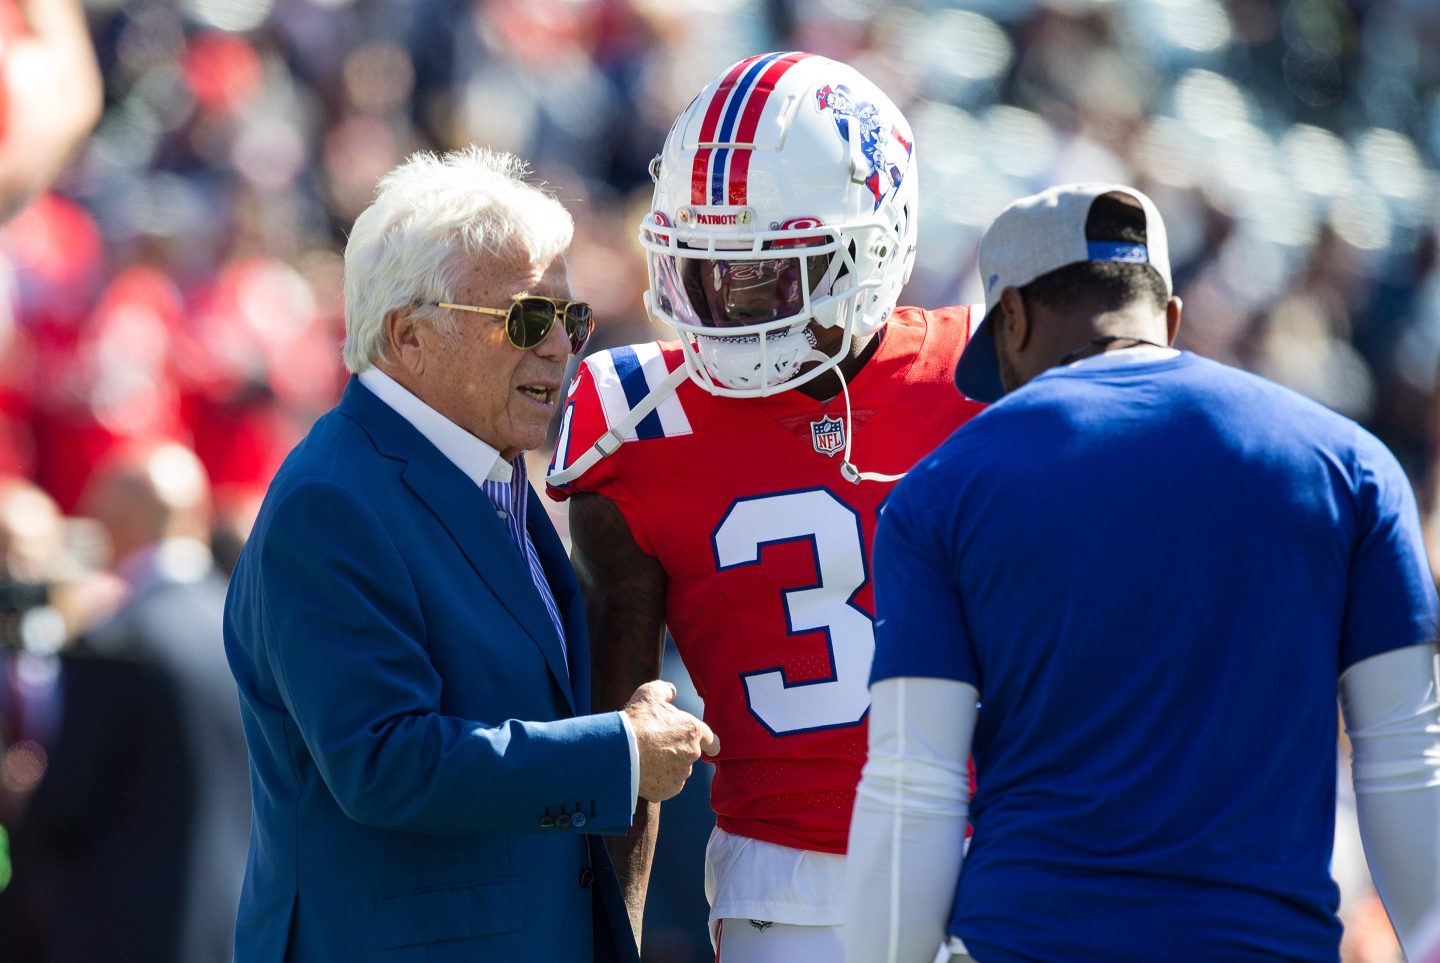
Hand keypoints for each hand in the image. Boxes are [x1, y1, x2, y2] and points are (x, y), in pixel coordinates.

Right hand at [622, 680, 717, 801]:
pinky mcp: (668, 790)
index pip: (712, 740)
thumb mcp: (649, 694)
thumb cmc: (637, 721)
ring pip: (677, 771)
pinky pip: (666, 786)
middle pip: (690, 755)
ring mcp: (681, 774)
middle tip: (656, 746)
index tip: (706, 745)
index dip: (708, 743)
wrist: (621, 752)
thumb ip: (665, 690)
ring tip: (646, 759)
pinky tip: (643, 772)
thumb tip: (671, 691)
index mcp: (693, 731)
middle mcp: (692, 754)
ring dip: (667, 767)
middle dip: (677, 752)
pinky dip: (658, 782)